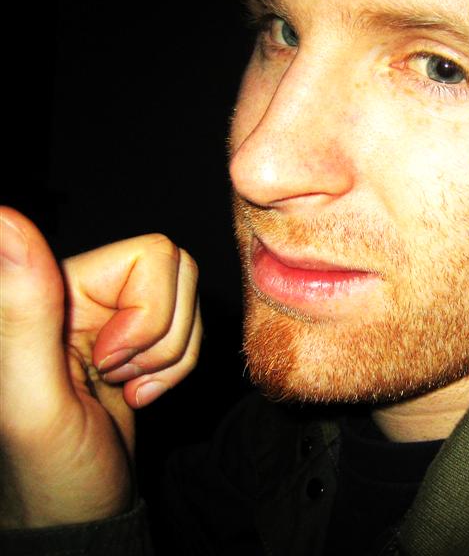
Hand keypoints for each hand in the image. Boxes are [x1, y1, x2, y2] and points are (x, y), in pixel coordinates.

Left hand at [0, 206, 201, 527]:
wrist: (81, 511)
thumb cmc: (50, 471)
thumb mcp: (33, 400)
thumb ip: (22, 310)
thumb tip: (4, 217)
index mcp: (51, 291)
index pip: (151, 256)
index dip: (148, 313)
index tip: (109, 363)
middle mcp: (83, 291)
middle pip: (175, 271)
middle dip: (162, 336)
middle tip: (118, 376)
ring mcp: (112, 313)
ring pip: (188, 297)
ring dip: (171, 354)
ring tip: (127, 387)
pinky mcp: (136, 335)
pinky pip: (190, 326)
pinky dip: (177, 366)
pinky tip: (138, 391)